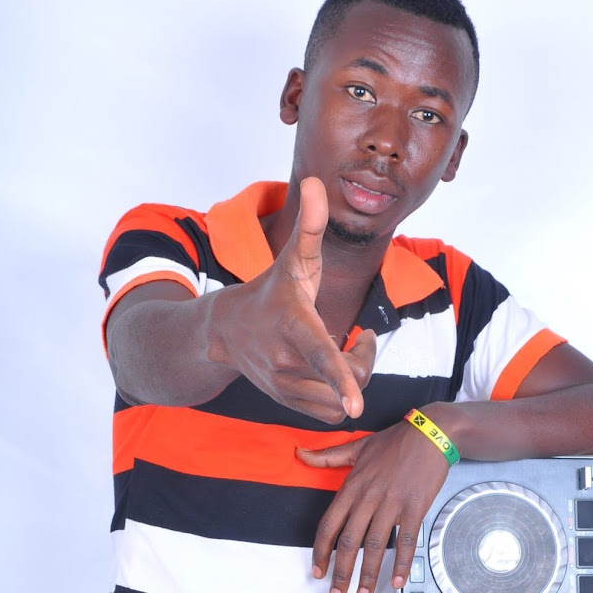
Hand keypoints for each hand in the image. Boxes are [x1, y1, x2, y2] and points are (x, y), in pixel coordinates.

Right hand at [211, 177, 375, 422]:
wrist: (225, 331)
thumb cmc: (270, 292)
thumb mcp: (292, 259)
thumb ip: (310, 226)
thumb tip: (315, 179)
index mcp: (292, 326)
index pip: (320, 354)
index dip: (340, 377)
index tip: (356, 404)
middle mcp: (285, 362)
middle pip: (348, 379)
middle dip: (366, 359)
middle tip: (364, 338)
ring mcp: (283, 387)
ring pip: (339, 401)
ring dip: (354, 380)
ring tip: (348, 353)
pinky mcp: (285, 402)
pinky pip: (328, 413)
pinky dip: (340, 396)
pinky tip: (334, 373)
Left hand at [298, 420, 449, 592]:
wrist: (429, 434)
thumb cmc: (393, 441)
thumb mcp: (357, 446)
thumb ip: (328, 456)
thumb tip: (300, 454)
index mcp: (352, 485)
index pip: (329, 524)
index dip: (321, 551)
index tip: (317, 571)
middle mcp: (368, 497)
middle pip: (349, 541)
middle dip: (341, 572)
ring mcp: (392, 503)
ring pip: (376, 545)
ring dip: (369, 573)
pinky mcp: (414, 507)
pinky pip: (407, 540)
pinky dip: (402, 563)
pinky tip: (398, 581)